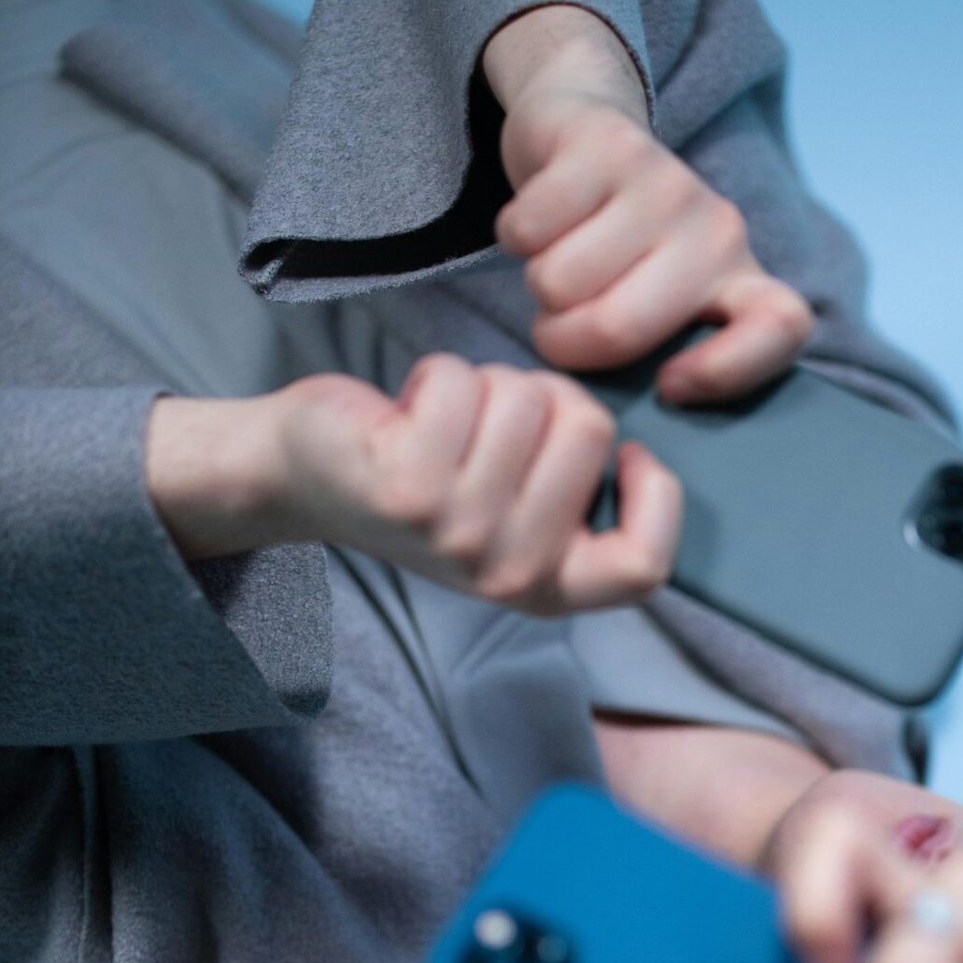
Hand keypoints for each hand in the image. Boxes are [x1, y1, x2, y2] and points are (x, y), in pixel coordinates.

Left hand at [146, 358, 679, 613]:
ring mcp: (459, 533)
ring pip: (529, 397)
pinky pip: (466, 384)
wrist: (307, 476)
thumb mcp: (517, 508)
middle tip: (494, 427)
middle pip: (590, 434)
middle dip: (548, 400)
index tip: (624, 456)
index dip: (655, 495)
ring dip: (488, 385)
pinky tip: (410, 410)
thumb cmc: (428, 474)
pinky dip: (441, 375)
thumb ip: (576, 489)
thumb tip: (623, 438)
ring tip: (447, 423)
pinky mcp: (409, 486)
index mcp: (547, 588)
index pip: (644, 566)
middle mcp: (507, 572)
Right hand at [484, 3, 813, 399]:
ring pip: (559, 281)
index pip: (780, 329)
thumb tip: (611, 407)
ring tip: (558, 261)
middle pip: (618, 327)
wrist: (585, 135)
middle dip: (564, 342)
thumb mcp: (657, 313)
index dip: (724, 371)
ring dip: (538, 286)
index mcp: (742, 285)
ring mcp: (667, 183)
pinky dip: (516, 237)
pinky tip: (541, 221)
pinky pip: (528, 229)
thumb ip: (658, 357)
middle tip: (561, 325)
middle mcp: (718, 231)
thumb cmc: (619, 255)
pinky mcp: (609, 146)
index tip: (669, 386)